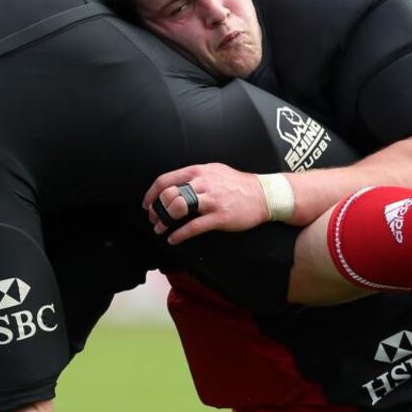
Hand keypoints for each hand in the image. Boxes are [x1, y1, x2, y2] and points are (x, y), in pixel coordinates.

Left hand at [142, 163, 268, 243]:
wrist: (264, 195)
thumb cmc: (237, 184)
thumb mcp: (214, 171)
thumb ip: (195, 176)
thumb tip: (174, 185)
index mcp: (198, 171)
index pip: (166, 180)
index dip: (152, 194)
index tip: (147, 205)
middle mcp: (202, 183)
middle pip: (168, 195)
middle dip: (157, 210)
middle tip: (154, 219)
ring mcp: (211, 200)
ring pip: (179, 208)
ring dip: (165, 221)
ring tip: (160, 229)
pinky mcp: (219, 216)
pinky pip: (193, 227)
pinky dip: (179, 235)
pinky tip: (173, 239)